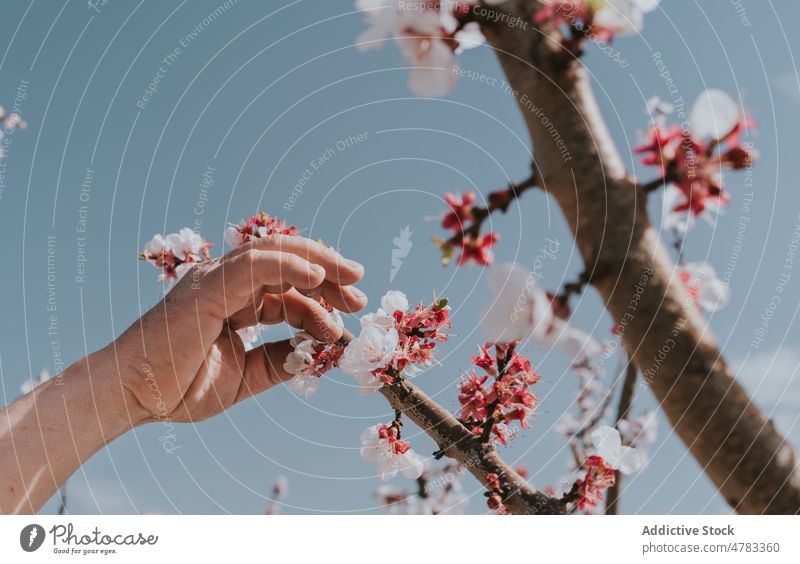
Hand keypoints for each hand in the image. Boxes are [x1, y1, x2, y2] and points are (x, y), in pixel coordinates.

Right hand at [107, 234, 365, 425]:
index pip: (286, 291)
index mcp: (233, 302)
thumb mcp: (244, 376)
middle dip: (327, 274)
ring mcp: (216, 281)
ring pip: (275, 254)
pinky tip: (318, 276)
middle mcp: (225, 284)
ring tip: (351, 277)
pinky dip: (290, 265)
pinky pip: (256, 265)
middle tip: (359, 293)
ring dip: (318, 262)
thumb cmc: (177, 387)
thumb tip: (316, 354)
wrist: (132, 397)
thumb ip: (278, 361)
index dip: (319, 302)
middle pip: (287, 263)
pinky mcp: (209, 287)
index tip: (346, 321)